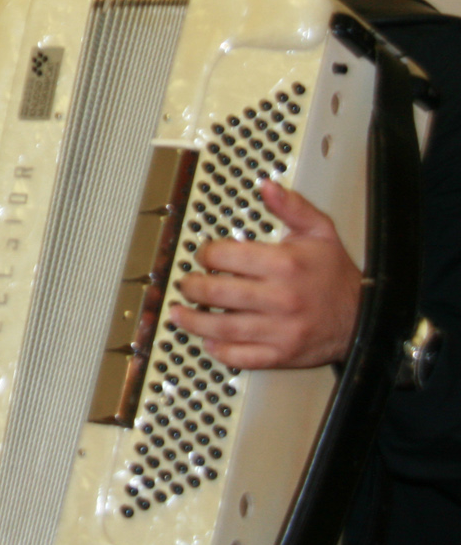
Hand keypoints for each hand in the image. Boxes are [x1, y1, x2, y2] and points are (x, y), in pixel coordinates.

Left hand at [170, 180, 360, 368]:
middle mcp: (279, 298)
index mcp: (284, 265)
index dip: (206, 254)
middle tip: (184, 284)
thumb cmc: (336, 275)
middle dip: (191, 287)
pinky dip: (220, 351)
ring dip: (193, 321)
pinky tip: (208, 341)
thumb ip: (292, 207)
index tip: (203, 256)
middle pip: (216, 293)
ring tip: (178, 313)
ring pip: (222, 327)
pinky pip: (242, 357)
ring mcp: (279, 330)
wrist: (365, 316)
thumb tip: (268, 187)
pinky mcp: (281, 354)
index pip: (225, 257)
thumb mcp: (320, 232)